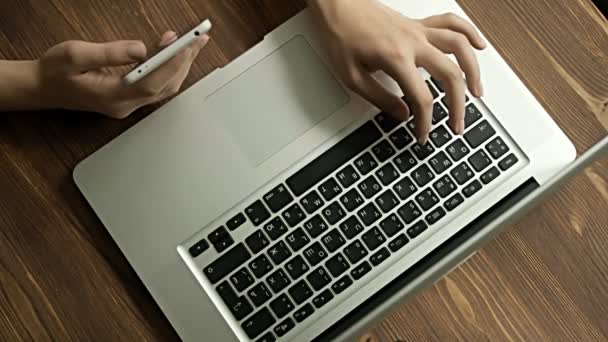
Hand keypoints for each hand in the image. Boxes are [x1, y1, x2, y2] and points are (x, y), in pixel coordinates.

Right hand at [31, 31, 207, 117]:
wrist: (42, 88)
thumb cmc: (55, 71)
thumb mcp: (75, 55)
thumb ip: (109, 53)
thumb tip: (140, 48)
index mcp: (111, 97)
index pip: (151, 84)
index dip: (173, 65)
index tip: (188, 46)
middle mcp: (124, 105)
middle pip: (164, 86)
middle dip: (184, 61)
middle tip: (199, 39)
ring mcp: (128, 105)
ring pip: (163, 87)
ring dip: (179, 65)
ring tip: (192, 43)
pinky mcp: (128, 99)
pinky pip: (155, 86)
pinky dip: (168, 69)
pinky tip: (172, 52)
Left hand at [308, 0, 485, 142]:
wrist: (337, 5)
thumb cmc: (340, 35)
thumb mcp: (351, 76)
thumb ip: (379, 98)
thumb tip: (402, 115)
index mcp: (396, 58)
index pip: (422, 98)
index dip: (426, 122)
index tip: (424, 135)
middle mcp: (413, 43)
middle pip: (450, 75)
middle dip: (458, 105)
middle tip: (456, 125)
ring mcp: (419, 30)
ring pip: (460, 48)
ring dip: (473, 71)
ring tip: (477, 93)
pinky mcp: (419, 23)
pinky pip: (452, 23)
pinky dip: (470, 34)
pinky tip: (479, 47)